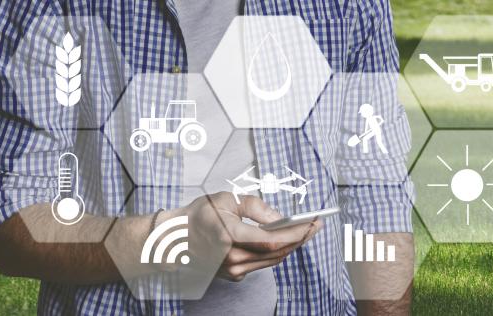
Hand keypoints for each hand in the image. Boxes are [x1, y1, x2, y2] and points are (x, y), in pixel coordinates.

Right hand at [160, 192, 321, 280]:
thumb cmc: (200, 214)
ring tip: (305, 231)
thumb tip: (279, 217)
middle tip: (316, 225)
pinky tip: (286, 240)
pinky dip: (277, 252)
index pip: (274, 239)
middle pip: (278, 252)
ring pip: (273, 259)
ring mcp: (233, 269)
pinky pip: (263, 263)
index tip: (314, 222)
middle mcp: (232, 258)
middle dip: (300, 238)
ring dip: (291, 246)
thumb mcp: (228, 199)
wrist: (176, 237)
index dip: (298, 232)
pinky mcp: (234, 274)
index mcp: (230, 236)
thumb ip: (256, 207)